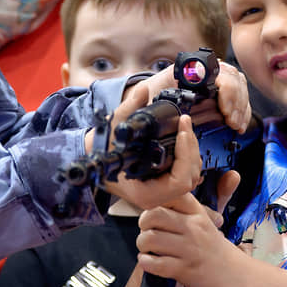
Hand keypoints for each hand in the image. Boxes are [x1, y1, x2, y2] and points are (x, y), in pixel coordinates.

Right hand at [84, 83, 201, 209]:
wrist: (94, 160)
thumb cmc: (102, 150)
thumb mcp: (114, 126)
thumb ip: (130, 107)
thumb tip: (144, 90)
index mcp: (145, 192)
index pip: (180, 181)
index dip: (186, 154)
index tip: (182, 130)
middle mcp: (155, 197)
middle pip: (190, 177)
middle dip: (191, 148)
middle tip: (185, 125)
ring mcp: (161, 192)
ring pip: (191, 176)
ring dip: (192, 151)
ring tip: (185, 130)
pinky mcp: (165, 184)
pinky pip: (186, 174)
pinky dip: (188, 157)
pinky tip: (183, 140)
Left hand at [121, 62, 251, 132]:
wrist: (151, 98)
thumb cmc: (150, 96)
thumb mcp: (146, 96)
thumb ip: (138, 98)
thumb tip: (143, 90)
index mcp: (187, 68)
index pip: (217, 72)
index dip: (227, 90)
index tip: (225, 110)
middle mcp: (204, 69)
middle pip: (233, 77)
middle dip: (236, 101)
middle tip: (232, 121)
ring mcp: (214, 77)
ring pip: (239, 84)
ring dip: (241, 106)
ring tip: (235, 124)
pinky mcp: (220, 89)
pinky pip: (239, 93)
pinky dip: (242, 108)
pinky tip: (238, 122)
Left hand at [136, 172, 242, 286]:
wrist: (236, 276)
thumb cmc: (216, 250)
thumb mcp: (206, 222)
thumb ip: (185, 211)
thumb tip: (156, 204)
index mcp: (197, 213)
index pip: (170, 195)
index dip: (155, 202)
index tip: (154, 211)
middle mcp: (193, 227)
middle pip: (153, 215)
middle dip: (143, 224)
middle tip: (146, 231)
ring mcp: (188, 249)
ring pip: (149, 238)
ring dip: (142, 245)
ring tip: (148, 249)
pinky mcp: (184, 270)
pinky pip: (153, 263)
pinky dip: (145, 263)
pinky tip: (149, 262)